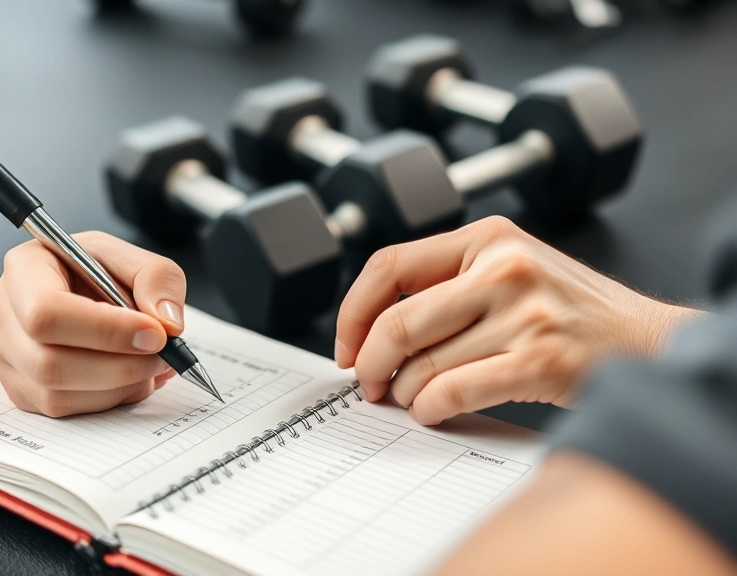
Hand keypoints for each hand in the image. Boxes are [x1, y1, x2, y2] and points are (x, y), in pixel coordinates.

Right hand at [0, 232, 186, 417]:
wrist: (86, 292)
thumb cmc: (100, 271)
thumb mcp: (135, 259)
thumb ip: (158, 279)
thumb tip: (166, 323)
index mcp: (24, 267)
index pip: (47, 311)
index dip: (105, 331)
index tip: (153, 334)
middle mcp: (3, 314)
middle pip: (49, 363)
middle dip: (119, 366)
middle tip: (161, 355)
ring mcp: (5, 357)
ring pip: (58, 395)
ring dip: (118, 386)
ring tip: (151, 364)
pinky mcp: (20, 390)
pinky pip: (64, 410)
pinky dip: (107, 399)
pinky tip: (128, 376)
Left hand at [335, 217, 702, 425]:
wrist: (645, 340)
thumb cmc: (571, 310)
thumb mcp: (511, 268)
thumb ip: (449, 282)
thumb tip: (371, 328)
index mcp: (487, 239)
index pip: (388, 265)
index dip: (353, 311)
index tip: (346, 344)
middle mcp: (504, 268)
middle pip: (397, 321)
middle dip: (369, 363)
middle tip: (369, 382)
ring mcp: (523, 314)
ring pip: (422, 364)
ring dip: (404, 392)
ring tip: (411, 397)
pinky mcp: (538, 361)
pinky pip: (452, 391)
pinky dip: (431, 408)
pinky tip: (435, 409)